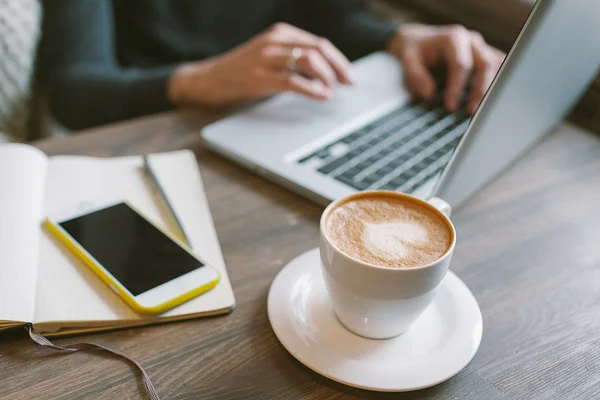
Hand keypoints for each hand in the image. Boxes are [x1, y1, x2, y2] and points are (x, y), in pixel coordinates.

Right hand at [169, 23, 353, 107]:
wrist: (207, 80)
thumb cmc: (240, 73)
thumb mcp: (269, 58)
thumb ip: (293, 60)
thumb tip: (325, 75)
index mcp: (279, 34)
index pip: (318, 43)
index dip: (338, 60)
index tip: (349, 75)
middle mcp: (274, 40)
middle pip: (318, 49)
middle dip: (339, 68)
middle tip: (349, 84)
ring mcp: (265, 57)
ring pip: (309, 61)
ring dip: (327, 77)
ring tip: (333, 91)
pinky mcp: (258, 77)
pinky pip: (293, 81)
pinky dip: (313, 89)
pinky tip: (322, 96)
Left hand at [388, 23, 504, 113]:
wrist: (419, 41)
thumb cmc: (414, 51)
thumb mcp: (407, 60)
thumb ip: (415, 75)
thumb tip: (428, 93)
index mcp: (454, 38)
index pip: (461, 64)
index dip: (457, 87)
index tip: (450, 107)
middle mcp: (471, 41)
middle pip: (484, 64)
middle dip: (479, 90)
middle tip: (471, 112)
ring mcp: (481, 47)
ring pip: (495, 66)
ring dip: (491, 89)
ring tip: (482, 111)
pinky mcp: (486, 55)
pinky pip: (498, 67)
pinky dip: (498, 82)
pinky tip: (494, 99)